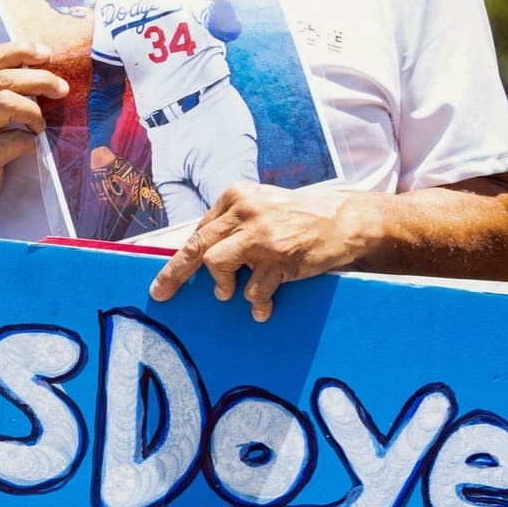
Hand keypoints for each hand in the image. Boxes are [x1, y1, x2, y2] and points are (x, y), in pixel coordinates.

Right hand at [0, 44, 74, 232]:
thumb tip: (32, 65)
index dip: (21, 51)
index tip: (46, 54)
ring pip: (9, 103)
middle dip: (40, 80)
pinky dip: (30, 142)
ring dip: (34, 112)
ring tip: (40, 125)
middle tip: (61, 88)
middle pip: (4, 79)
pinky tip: (31, 147)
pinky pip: (16, 140)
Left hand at [148, 184, 380, 320]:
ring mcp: (261, 236)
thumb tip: (199, 254)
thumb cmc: (299, 216)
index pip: (199, 232)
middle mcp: (245, 212)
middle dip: (175, 274)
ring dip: (223, 285)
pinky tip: (262, 309)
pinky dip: (256, 303)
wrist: (346, 220)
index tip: (165, 278)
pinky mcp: (279, 258)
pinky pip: (253, 290)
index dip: (181, 258)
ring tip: (231, 293)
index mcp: (236, 197)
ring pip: (218, 266)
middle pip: (197, 247)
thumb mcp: (261, 207)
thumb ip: (232, 225)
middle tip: (161, 293)